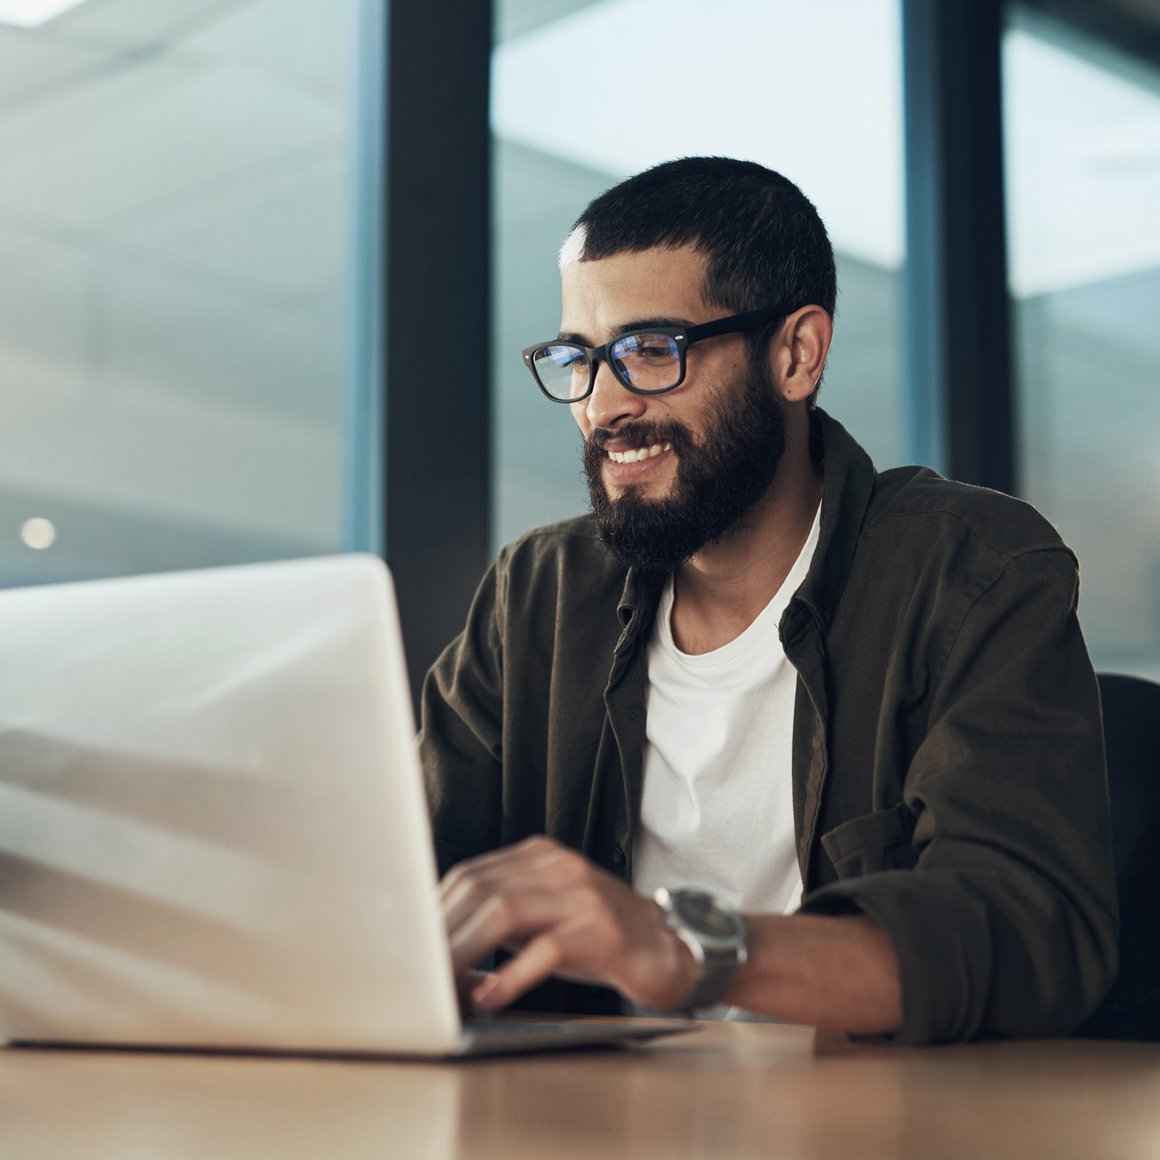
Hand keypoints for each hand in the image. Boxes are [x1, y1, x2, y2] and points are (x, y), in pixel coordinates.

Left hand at [440, 835, 696, 1012]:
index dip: (434, 913)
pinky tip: (489, 997)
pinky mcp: (601, 930)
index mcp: (539, 857)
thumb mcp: (545, 916)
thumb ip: (499, 918)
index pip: (470, 875)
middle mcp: (558, 866)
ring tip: (442, 989)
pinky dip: (510, 975)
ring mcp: (581, 895)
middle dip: (441, 936)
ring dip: (464, 954)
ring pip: (504, 912)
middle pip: (479, 890)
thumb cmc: (600, 938)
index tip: (409, 948)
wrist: (671, 949)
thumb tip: (437, 945)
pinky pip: (545, 948)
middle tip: (416, 976)